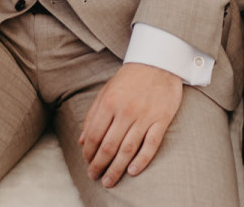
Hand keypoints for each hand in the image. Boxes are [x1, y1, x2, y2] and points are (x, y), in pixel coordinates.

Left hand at [78, 63, 183, 188]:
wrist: (158, 62)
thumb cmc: (130, 78)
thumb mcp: (106, 91)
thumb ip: (92, 115)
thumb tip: (82, 140)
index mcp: (109, 103)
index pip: (94, 135)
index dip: (89, 153)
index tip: (87, 163)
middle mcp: (125, 111)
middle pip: (109, 146)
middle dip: (99, 165)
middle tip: (95, 177)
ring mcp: (144, 116)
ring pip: (127, 149)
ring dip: (117, 168)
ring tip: (110, 181)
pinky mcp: (161, 120)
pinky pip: (150, 144)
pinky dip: (142, 160)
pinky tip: (133, 171)